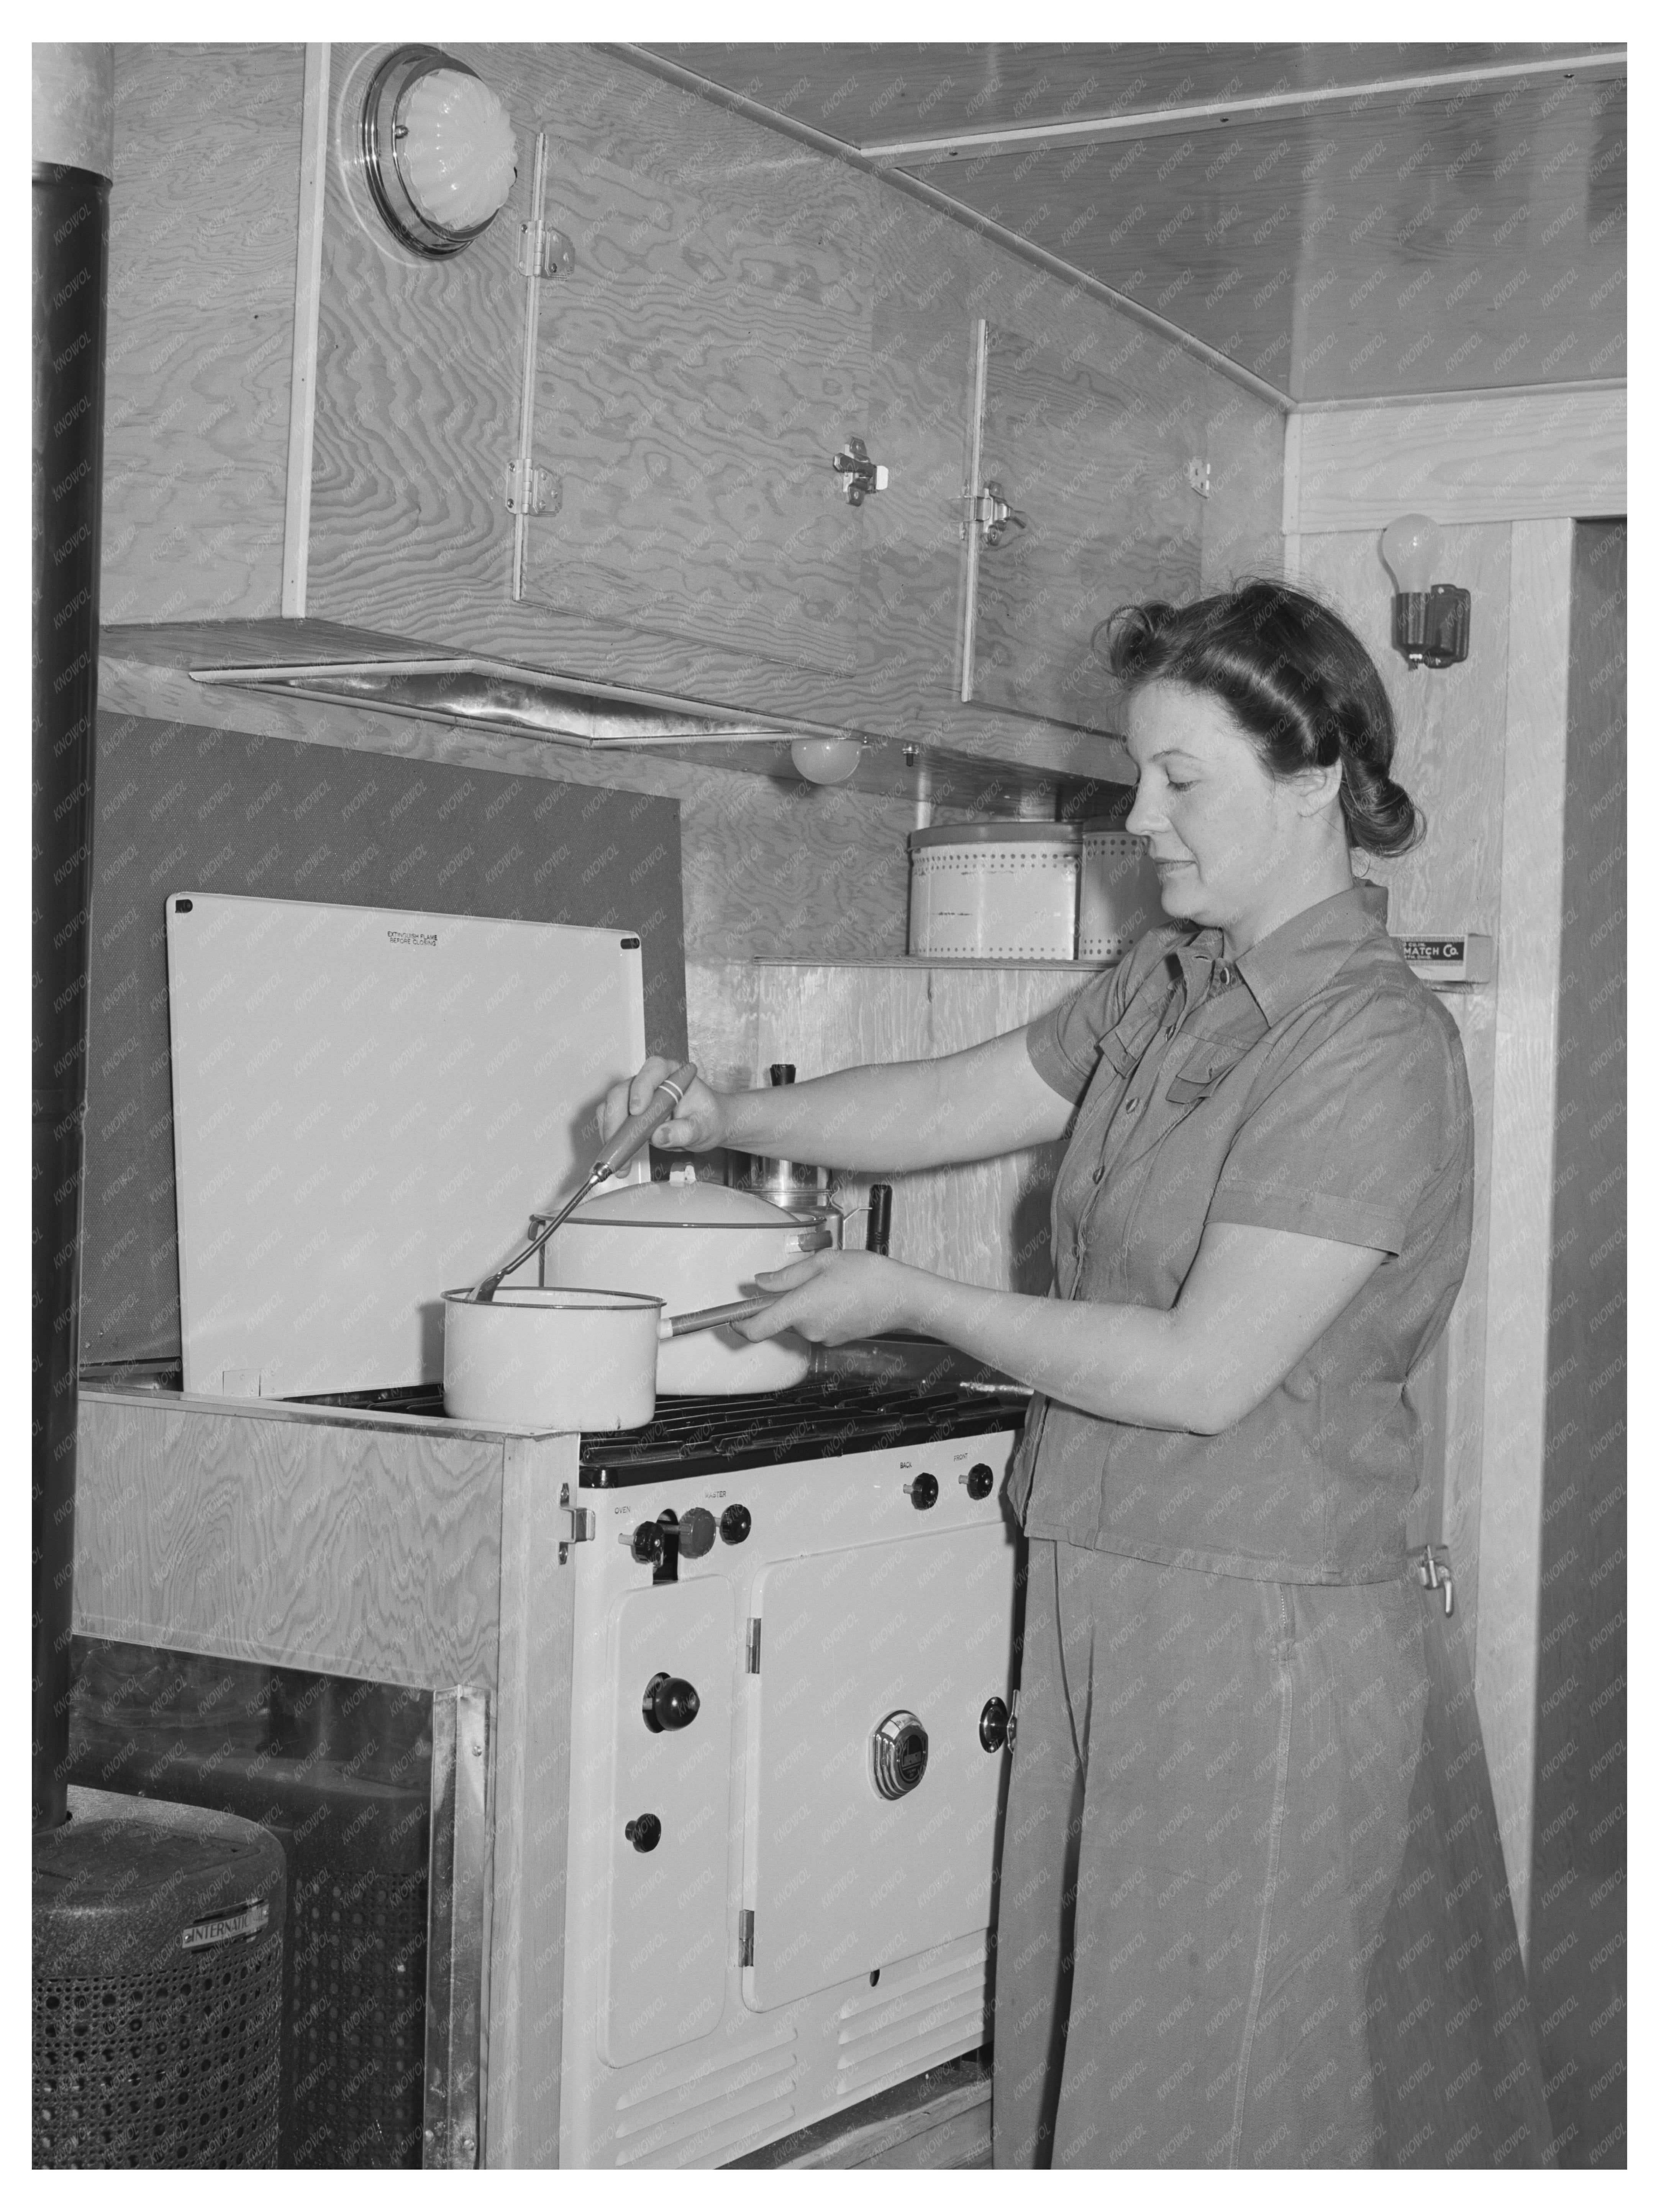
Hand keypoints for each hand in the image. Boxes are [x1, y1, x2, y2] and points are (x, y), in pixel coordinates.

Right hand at [600, 1057, 726, 1152]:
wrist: (705, 1126)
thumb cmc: (706, 1118)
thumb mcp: (704, 1127)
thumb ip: (686, 1130)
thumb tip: (660, 1136)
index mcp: (671, 1073)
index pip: (653, 1070)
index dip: (641, 1088)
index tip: (638, 1110)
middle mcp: (649, 1082)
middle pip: (622, 1091)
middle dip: (617, 1118)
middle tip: (621, 1143)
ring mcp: (634, 1097)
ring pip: (611, 1108)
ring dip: (611, 1134)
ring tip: (620, 1159)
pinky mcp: (627, 1114)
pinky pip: (612, 1124)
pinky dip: (612, 1142)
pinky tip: (620, 1159)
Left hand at [736, 1250, 923, 1346]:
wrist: (904, 1297)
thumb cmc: (870, 1275)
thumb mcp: (823, 1262)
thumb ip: (787, 1275)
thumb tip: (762, 1282)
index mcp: (801, 1307)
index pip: (756, 1329)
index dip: (739, 1325)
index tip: (733, 1316)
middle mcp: (809, 1328)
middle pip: (780, 1319)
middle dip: (784, 1301)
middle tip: (804, 1278)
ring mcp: (823, 1337)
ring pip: (799, 1321)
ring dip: (804, 1304)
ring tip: (829, 1283)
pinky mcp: (836, 1339)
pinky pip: (816, 1325)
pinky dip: (820, 1312)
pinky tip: (839, 1295)